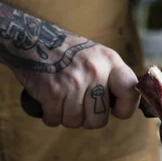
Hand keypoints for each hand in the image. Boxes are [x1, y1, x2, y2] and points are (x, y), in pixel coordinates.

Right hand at [12, 40, 139, 128]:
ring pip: (75, 122)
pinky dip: (50, 116)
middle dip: (88, 119)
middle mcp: (94, 71)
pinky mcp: (52, 91)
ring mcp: (73, 82)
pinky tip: (49, 102)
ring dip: (66, 117)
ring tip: (62, 100)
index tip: (115, 111)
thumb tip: (126, 107)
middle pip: (99, 119)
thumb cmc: (67, 52)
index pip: (131, 92)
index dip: (125, 108)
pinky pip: (55, 119)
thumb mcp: (97, 56)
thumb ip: (112, 79)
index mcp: (110, 61)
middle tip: (80, 106)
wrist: (30, 38)